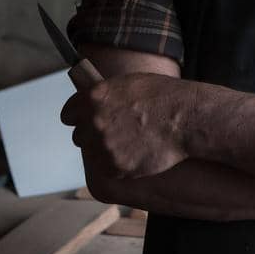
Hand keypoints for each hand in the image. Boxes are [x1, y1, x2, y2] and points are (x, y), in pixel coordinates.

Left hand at [59, 73, 192, 179]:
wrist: (186, 119)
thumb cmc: (163, 96)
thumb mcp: (129, 83)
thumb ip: (105, 94)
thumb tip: (91, 102)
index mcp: (93, 98)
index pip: (68, 114)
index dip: (79, 117)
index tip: (86, 120)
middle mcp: (93, 122)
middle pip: (79, 136)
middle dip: (93, 135)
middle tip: (114, 133)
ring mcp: (104, 146)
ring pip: (93, 154)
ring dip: (105, 151)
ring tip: (128, 145)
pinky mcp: (116, 167)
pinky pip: (107, 169)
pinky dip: (118, 166)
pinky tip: (135, 155)